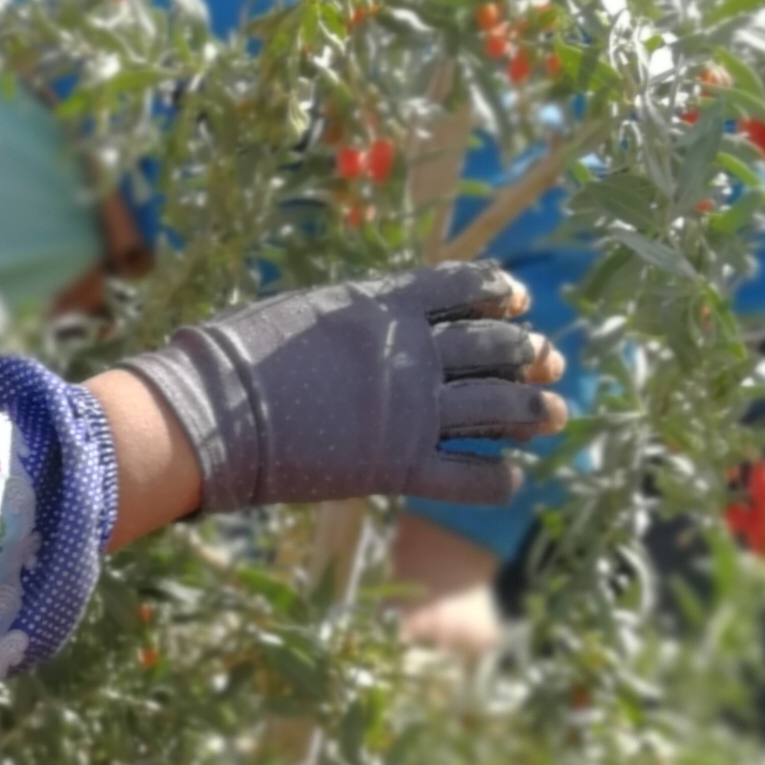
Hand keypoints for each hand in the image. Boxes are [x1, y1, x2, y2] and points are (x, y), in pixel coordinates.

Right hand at [120, 262, 565, 515]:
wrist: (210, 415)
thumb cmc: (234, 360)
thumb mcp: (301, 314)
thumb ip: (347, 317)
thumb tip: (362, 319)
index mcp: (385, 304)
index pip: (466, 285)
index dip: (500, 292)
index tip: (516, 301)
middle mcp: (410, 353)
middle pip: (494, 345)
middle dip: (528, 353)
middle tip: (547, 363)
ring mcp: (411, 411)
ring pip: (499, 407)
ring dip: (535, 410)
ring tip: (555, 414)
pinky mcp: (399, 467)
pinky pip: (472, 476)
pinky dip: (501, 478)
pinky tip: (512, 476)